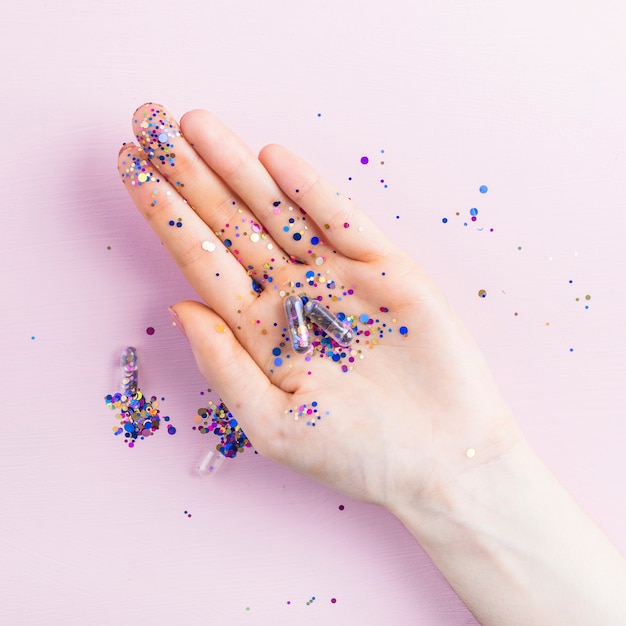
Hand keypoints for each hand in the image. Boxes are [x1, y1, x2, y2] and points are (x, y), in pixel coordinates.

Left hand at [117, 103, 522, 513]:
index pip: (202, 262)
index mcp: (260, 332)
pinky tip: (273, 159)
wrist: (442, 459)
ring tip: (195, 126)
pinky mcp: (385, 269)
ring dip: (238, 169)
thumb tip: (178, 309)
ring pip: (279, 212)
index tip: (131, 170)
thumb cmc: (355, 454)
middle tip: (149, 124)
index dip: (165, 216)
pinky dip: (309, 191)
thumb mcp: (273, 423)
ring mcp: (339, 278)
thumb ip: (224, 367)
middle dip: (191, 176)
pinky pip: (341, 221)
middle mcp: (293, 296)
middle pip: (233, 225)